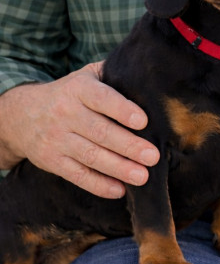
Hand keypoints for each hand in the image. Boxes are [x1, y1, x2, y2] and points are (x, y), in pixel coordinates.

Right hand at [0, 63, 159, 197]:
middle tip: (152, 156)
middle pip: (100, 131)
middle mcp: (66, 113)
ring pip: (90, 156)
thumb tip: (147, 75)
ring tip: (142, 176)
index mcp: (78, 89)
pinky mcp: (52, 161)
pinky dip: (98, 184)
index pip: (101, 98)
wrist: (22, 115)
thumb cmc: (68, 94)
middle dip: (128, 145)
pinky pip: (77, 175)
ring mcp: (57, 139)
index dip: (122, 110)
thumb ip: (112, 73)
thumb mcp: (85, 76)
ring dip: (118, 168)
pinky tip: (119, 190)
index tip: (143, 121)